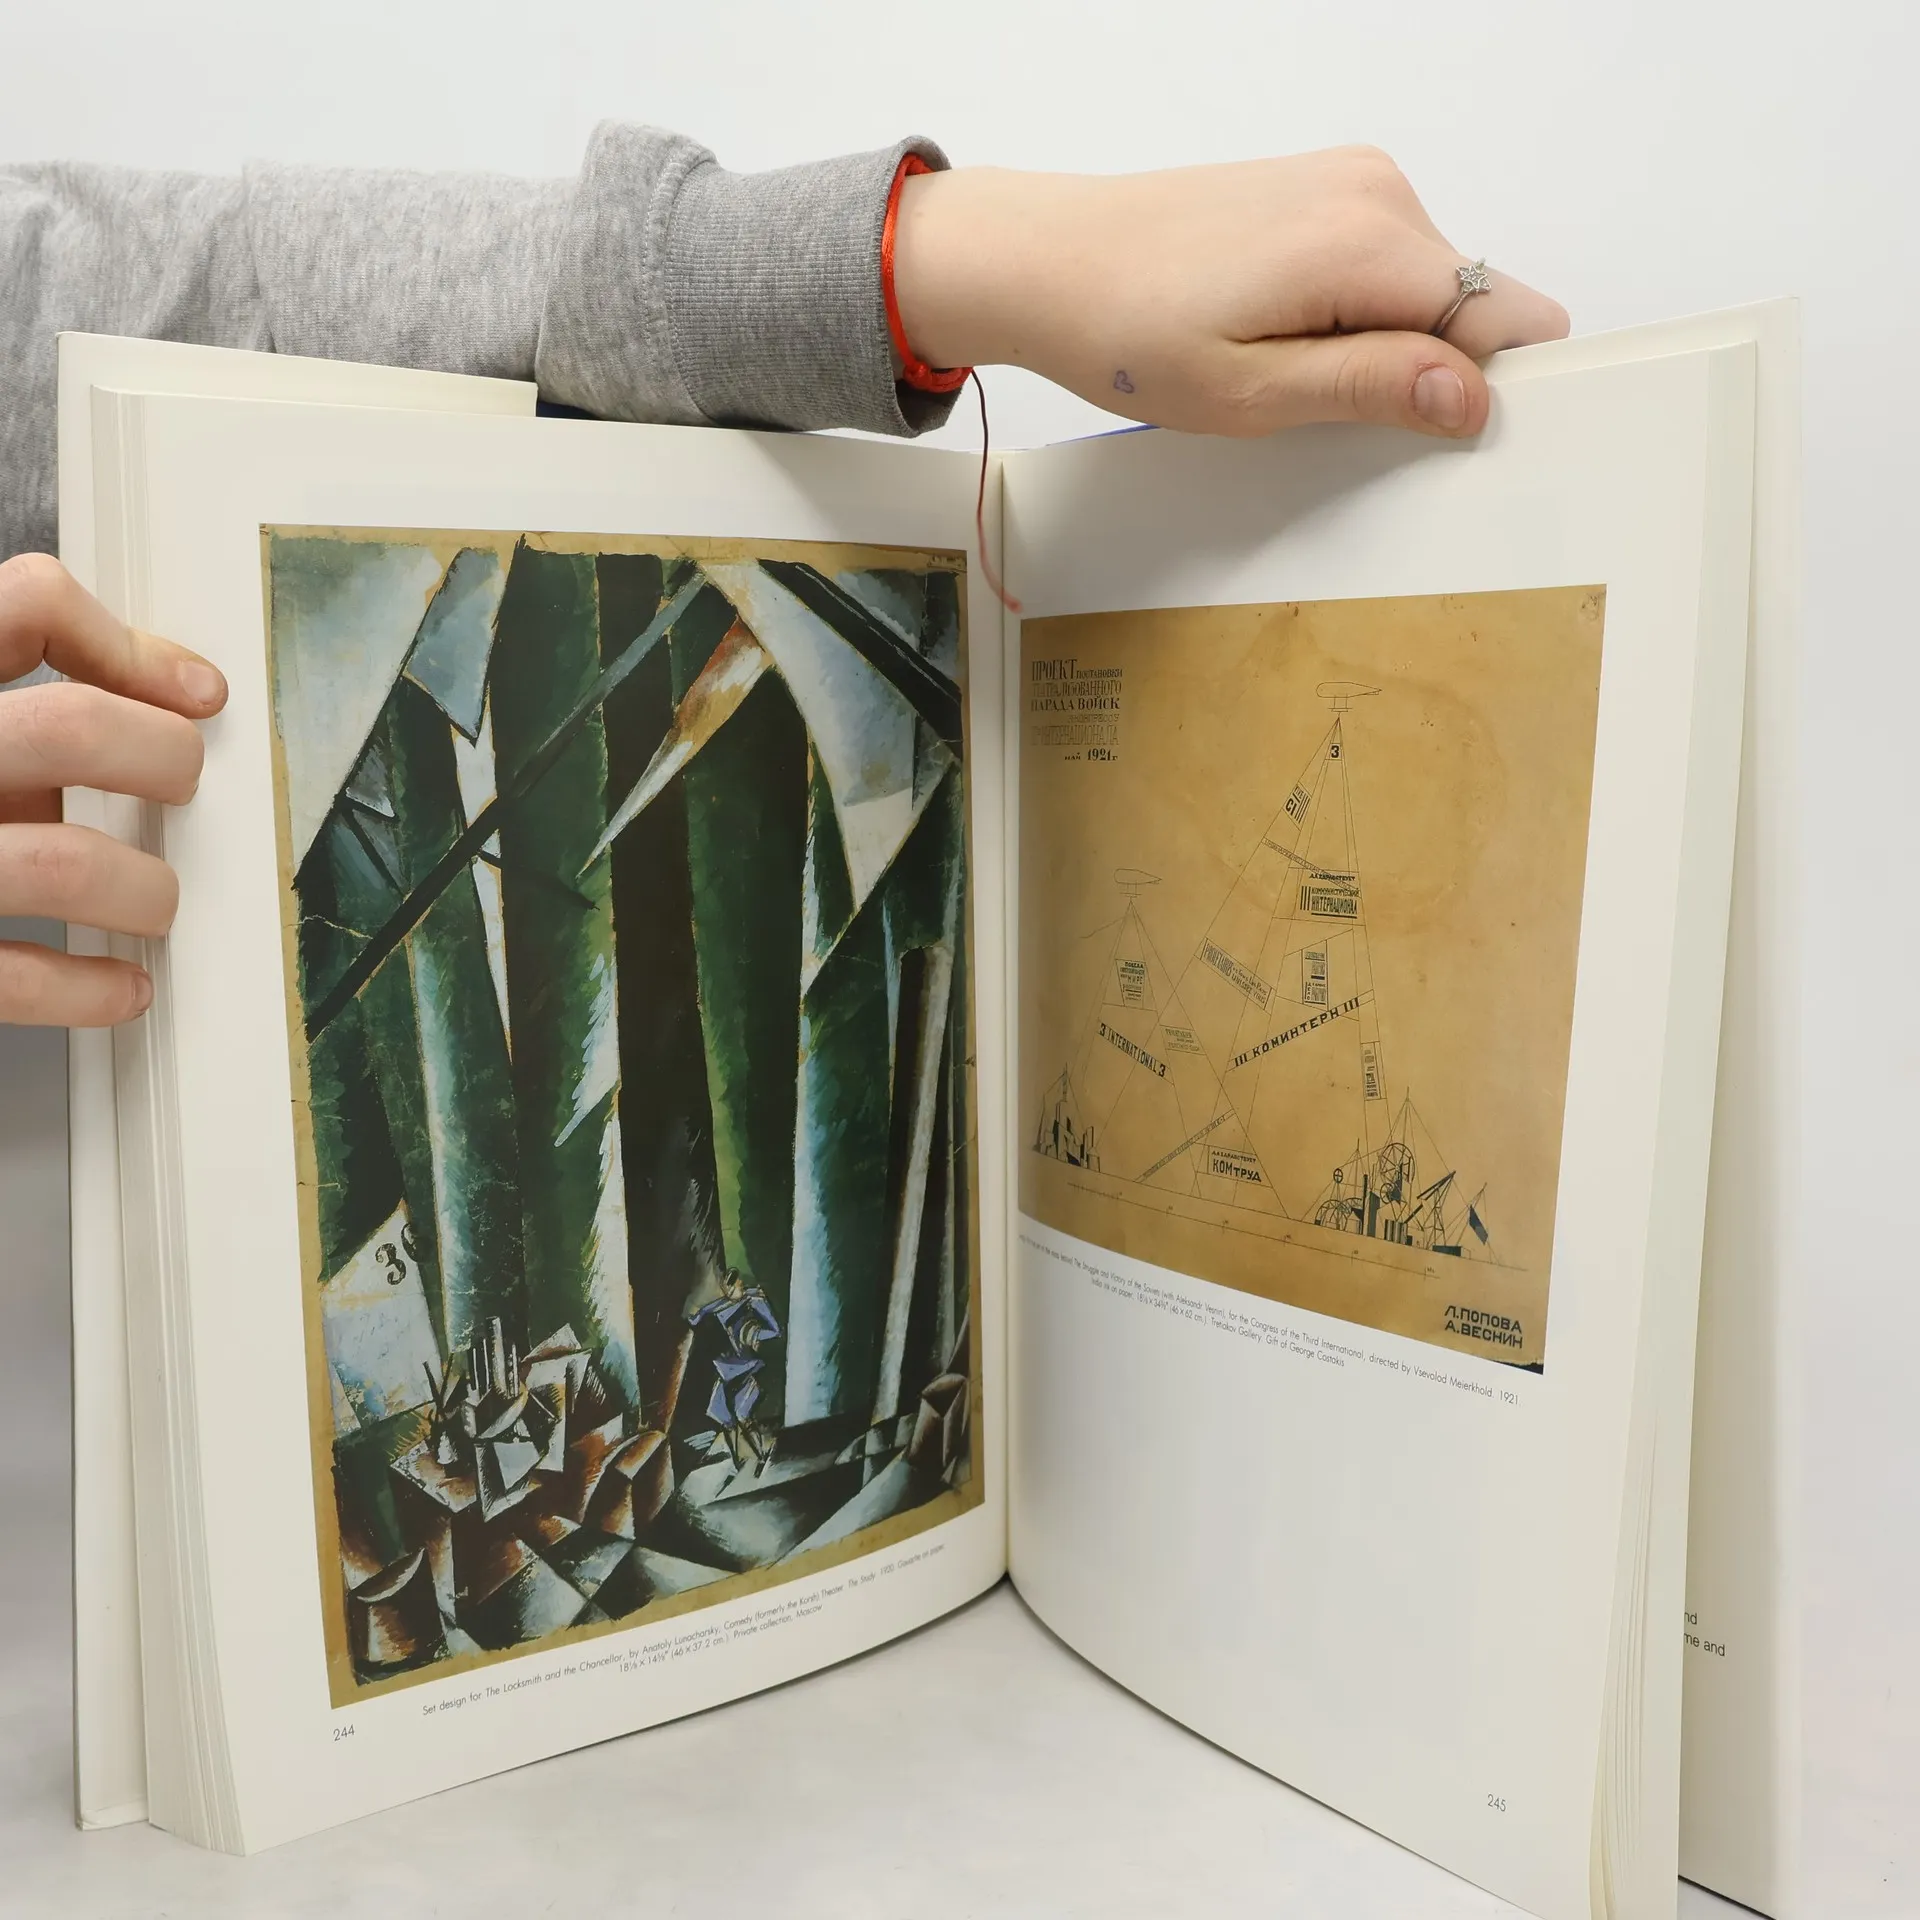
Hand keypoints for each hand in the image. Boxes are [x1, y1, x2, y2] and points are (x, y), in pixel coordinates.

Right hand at [0, 554, 226, 1025]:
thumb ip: (16, 715)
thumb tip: (161, 701)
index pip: (28, 607)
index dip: (130, 647)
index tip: (196, 695)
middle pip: (73, 729)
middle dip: (162, 759)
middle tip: (178, 786)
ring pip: (66, 863)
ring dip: (141, 890)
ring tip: (150, 902)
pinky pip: (18, 975)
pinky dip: (92, 987)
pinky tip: (120, 985)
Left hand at [892, 147, 1568, 438]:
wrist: (1049, 260)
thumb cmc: (1128, 332)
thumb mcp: (1250, 393)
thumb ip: (1369, 388)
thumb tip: (1472, 397)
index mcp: (1368, 241)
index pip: (1508, 320)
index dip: (1491, 392)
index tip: (1442, 443)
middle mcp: (1378, 192)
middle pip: (1472, 306)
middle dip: (1431, 372)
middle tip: (1334, 418)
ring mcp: (1354, 181)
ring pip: (1430, 290)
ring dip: (1385, 346)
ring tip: (1290, 372)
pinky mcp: (1328, 188)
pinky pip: (1387, 265)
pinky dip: (1358, 314)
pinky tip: (1285, 338)